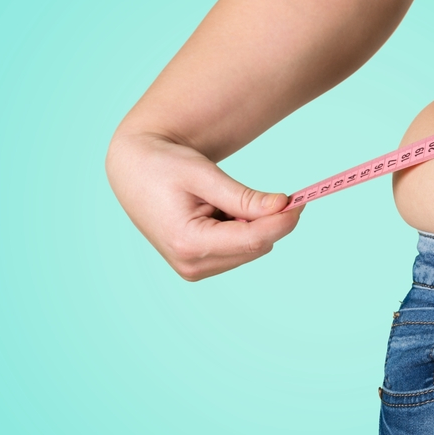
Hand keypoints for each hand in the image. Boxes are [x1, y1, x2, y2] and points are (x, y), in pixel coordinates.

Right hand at [106, 133, 303, 279]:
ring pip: (250, 250)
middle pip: (255, 246)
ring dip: (251, 224)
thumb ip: (243, 197)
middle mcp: (191, 264)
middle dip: (269, 221)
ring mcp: (193, 269)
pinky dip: (239, 229)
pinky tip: (217, 211)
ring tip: (221, 200)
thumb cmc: (163, 165)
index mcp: (189, 243)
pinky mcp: (196, 266)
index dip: (282, 221)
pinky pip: (237, 250)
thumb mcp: (203, 174)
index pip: (253, 239)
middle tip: (275, 195)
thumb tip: (282, 206)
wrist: (132, 170)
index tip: (301, 202)